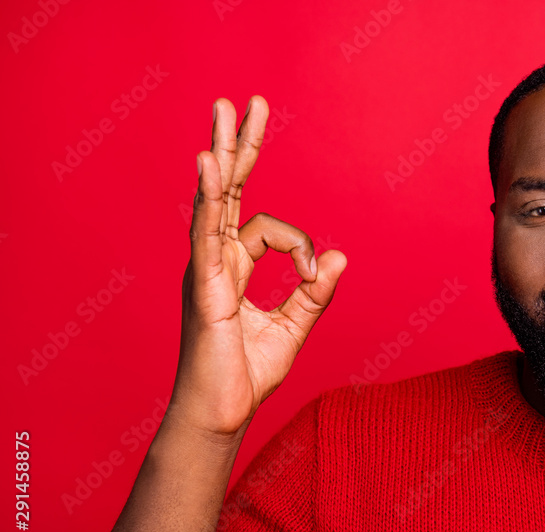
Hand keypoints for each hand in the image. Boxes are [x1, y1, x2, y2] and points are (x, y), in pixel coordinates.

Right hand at [171, 96, 346, 439]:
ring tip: (227, 109)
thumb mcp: (293, 328)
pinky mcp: (204, 286)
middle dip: (240, 146)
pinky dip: (205, 196)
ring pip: (214, 199)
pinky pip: (205, 233)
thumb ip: (314, 293)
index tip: (316, 277)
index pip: (266, 227)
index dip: (302, 246)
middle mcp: (214, 260)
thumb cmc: (247, 376)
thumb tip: (340, 257)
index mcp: (233, 267)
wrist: (222, 415)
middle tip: (249, 102)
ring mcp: (205, 269)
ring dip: (224, 153)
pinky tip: (207, 161)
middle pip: (227, 190)